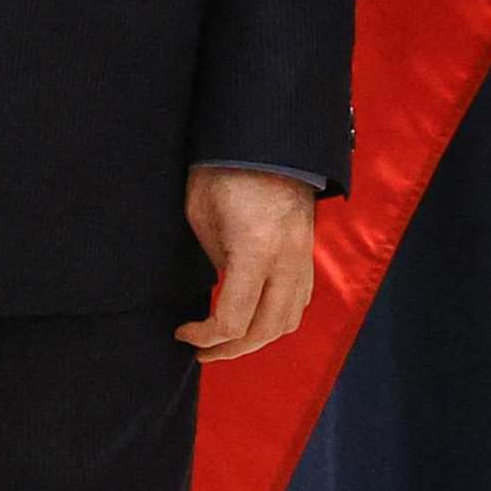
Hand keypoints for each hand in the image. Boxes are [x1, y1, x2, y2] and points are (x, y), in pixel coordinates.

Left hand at [178, 168, 321, 362]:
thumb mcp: (202, 218)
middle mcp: (287, 260)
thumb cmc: (223, 172)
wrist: (268, 139)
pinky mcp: (308, 250)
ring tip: (229, 340)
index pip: (233, 320)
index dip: (204, 337)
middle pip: (265, 330)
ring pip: (289, 319)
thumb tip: (217, 290)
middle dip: (230, 349)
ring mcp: (303, 256)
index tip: (182, 332)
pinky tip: (255, 314)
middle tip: (202, 350)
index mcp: (255, 250)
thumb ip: (215, 264)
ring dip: (257, 338)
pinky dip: (277, 318)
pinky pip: (300, 300)